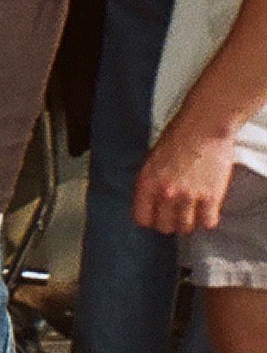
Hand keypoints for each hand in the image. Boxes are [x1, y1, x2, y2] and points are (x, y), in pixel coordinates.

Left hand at [134, 109, 239, 235]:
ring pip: (186, 228)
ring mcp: (188, 196)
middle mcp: (165, 193)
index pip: (142, 218)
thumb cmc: (179, 135)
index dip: (151, 219)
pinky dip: (208, 218)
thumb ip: (151, 182)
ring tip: (193, 209)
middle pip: (164, 227)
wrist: (205, 124)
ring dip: (190, 221)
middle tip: (178, 212)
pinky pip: (208, 222)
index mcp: (146, 182)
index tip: (158, 216)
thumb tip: (152, 202)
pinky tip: (208, 208)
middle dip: (170, 221)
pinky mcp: (210, 197)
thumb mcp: (153, 159)